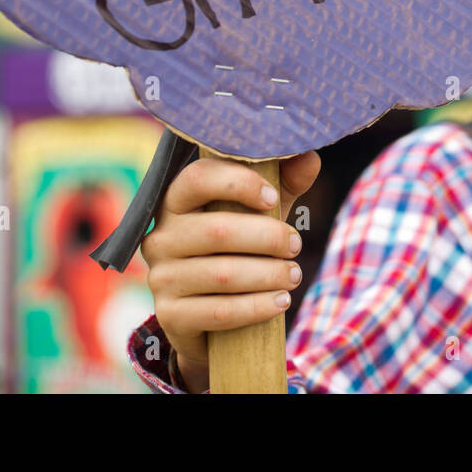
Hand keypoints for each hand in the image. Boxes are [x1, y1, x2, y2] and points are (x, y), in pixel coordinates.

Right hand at [141, 151, 320, 393]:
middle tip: (295, 245)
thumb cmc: (237, 248)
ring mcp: (161, 277)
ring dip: (268, 274)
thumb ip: (282, 184)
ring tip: (294, 275)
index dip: (239, 183)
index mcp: (176, 200)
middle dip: (267, 237)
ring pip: (223, 274)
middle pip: (218, 230)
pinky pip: (220, 312)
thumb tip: (310, 157)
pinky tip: (281, 301)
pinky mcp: (170, 315)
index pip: (198, 178)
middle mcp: (161, 236)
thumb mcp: (259, 214)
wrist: (209, 314)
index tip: (272, 198)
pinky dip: (258, 307)